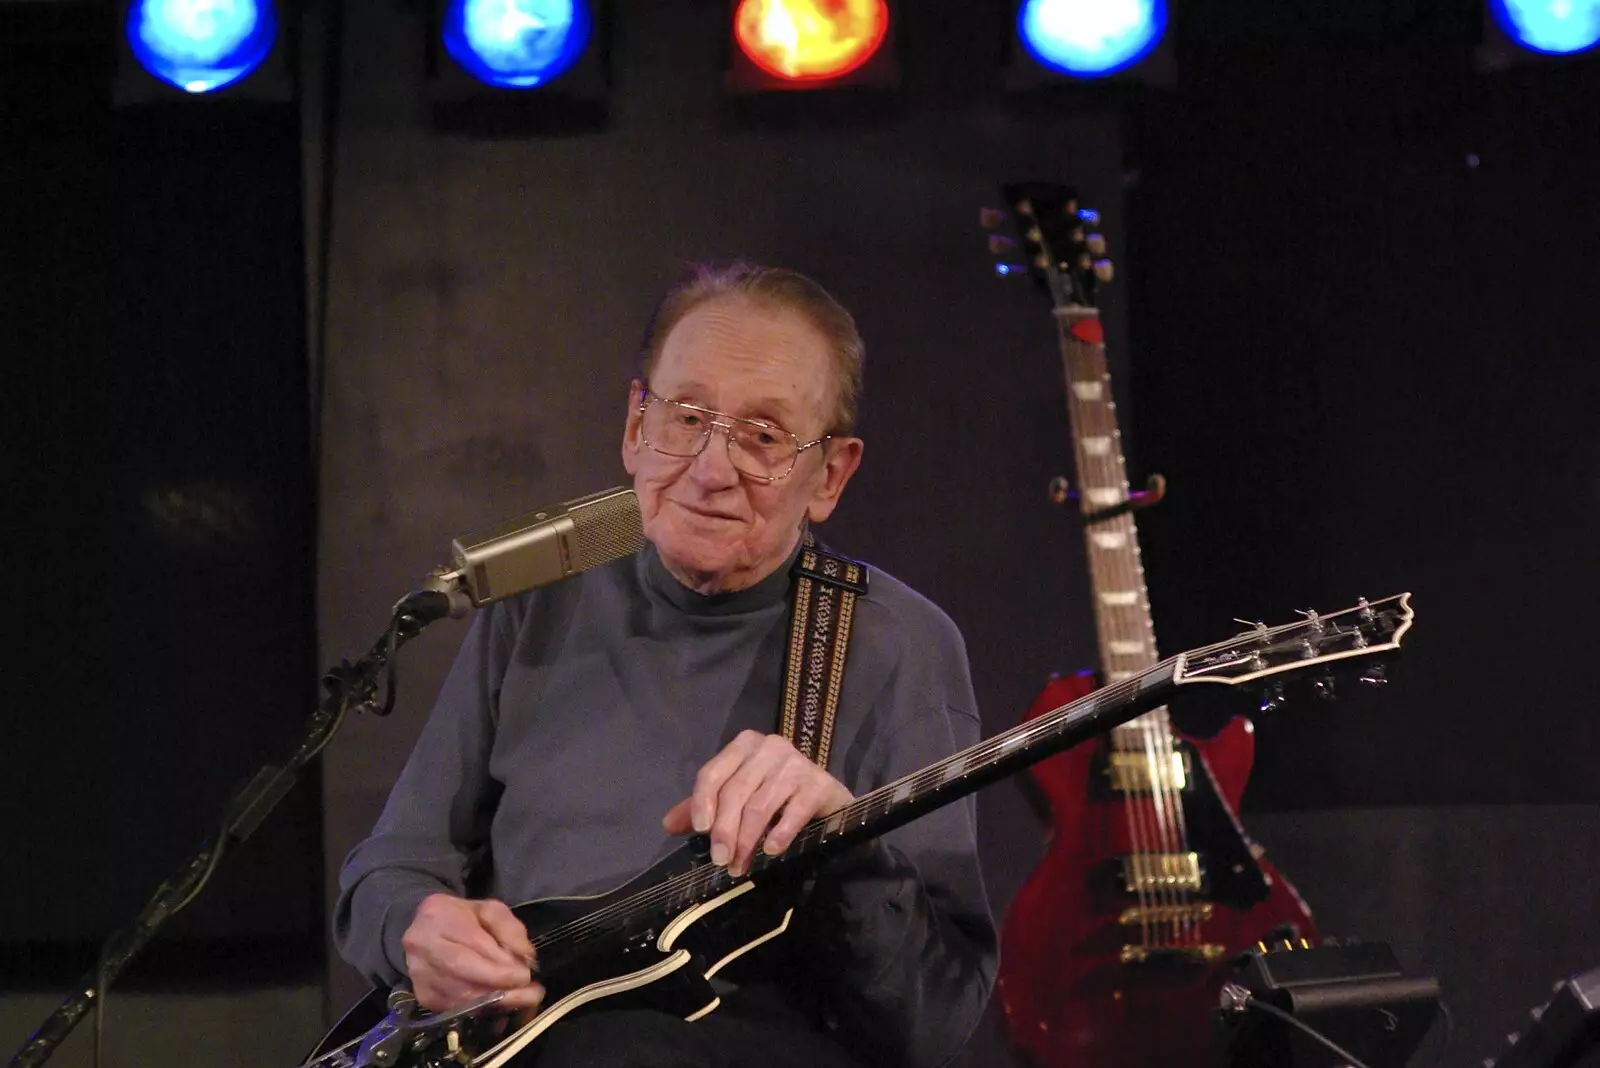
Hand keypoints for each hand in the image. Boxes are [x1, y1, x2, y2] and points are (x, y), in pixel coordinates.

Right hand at [400, 893, 544, 1012]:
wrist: (427, 931)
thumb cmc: (462, 918)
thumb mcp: (489, 910)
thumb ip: (509, 928)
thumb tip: (525, 956)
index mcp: (438, 916)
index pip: (471, 944)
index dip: (499, 964)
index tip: (525, 975)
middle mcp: (421, 946)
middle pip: (462, 971)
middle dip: (499, 984)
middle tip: (528, 992)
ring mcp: (419, 973)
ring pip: (459, 995)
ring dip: (494, 1001)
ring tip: (521, 999)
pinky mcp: (423, 996)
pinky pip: (455, 1008)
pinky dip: (481, 1009)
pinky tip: (500, 1004)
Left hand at [662, 730, 853, 877]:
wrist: (827, 798)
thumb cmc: (776, 795)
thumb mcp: (737, 797)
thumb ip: (705, 807)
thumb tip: (668, 824)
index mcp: (745, 745)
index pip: (714, 772)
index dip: (702, 802)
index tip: (699, 831)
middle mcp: (770, 747)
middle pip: (736, 791)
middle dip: (725, 830)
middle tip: (720, 861)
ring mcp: (797, 763)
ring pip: (761, 805)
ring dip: (747, 840)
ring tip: (740, 866)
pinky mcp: (819, 783)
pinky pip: (793, 812)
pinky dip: (779, 834)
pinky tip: (770, 851)